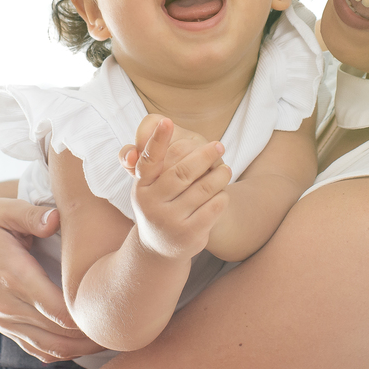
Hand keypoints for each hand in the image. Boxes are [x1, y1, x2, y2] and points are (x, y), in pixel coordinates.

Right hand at [0, 196, 103, 360]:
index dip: (86, 318)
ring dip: (76, 350)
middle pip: (56, 335)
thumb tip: (56, 219)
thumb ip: (31, 215)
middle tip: (121, 329)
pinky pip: (30, 347)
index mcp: (13, 275)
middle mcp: (7, 303)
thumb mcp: (2, 209)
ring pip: (45, 347)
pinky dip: (56, 352)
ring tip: (105, 341)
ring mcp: (2, 317)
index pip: (57, 310)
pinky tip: (77, 346)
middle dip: (89, 336)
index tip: (112, 310)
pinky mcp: (0, 322)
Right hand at [127, 117, 232, 259]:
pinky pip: (214, 206)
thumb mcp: (148, 185)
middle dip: (204, 155)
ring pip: (203, 189)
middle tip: (219, 145)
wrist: (159, 248)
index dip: (158, 140)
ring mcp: (170, 221)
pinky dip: (222, 195)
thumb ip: (152, 159)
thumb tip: (157, 124)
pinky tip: (222, 192)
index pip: (149, 160)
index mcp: (141, 186)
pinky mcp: (189, 234)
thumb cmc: (158, 204)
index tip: (167, 120)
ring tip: (227, 169)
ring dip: (220, 175)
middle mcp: (152, 204)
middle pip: (183, 172)